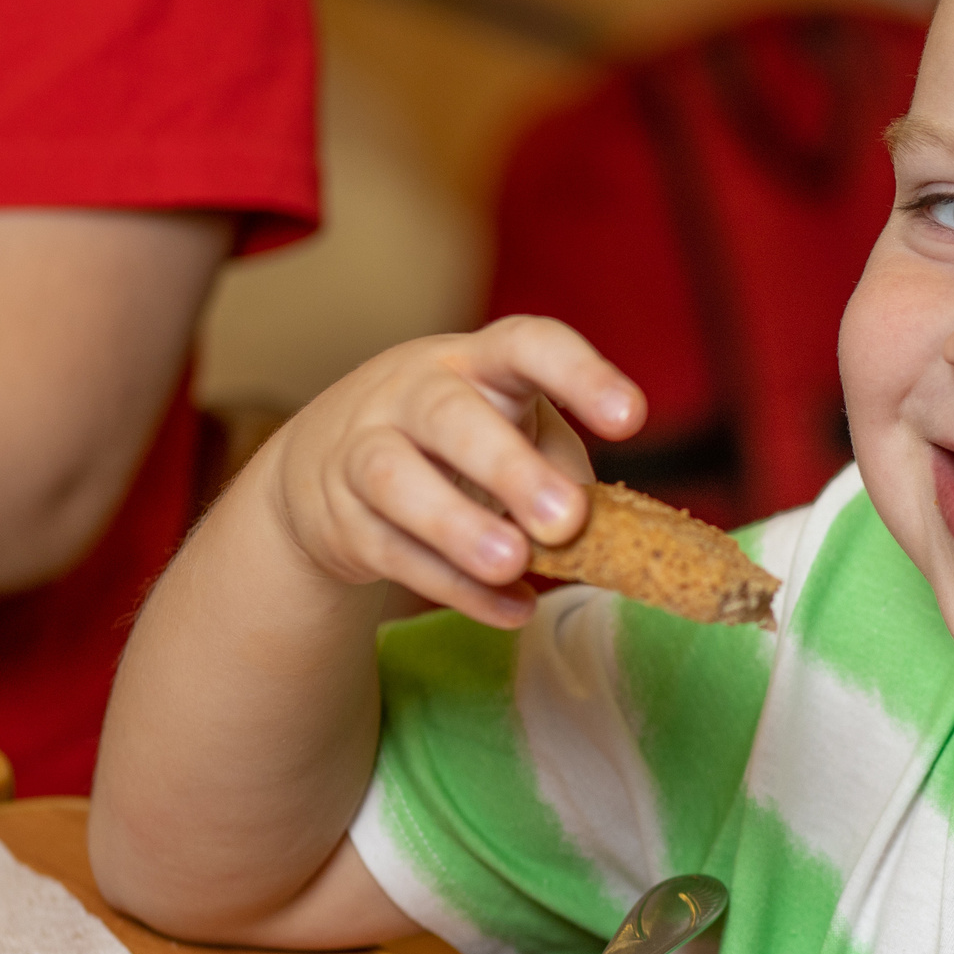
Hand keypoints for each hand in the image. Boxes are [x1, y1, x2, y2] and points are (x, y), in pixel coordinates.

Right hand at [263, 317, 645, 626]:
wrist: (323, 466)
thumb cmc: (452, 442)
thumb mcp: (510, 430)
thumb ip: (559, 465)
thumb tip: (603, 525)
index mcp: (477, 362)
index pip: (525, 344)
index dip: (579, 374)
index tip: (631, 419)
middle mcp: (412, 391)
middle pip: (449, 415)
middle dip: (510, 467)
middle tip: (566, 520)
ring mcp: (363, 447)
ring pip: (395, 478)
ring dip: (458, 525)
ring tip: (513, 563)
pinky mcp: (340, 514)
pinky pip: (393, 551)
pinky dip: (454, 587)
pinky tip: (509, 608)